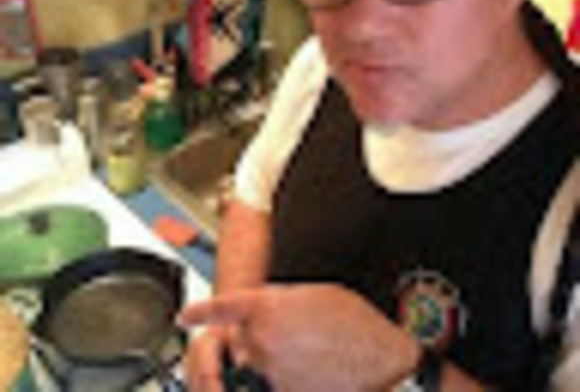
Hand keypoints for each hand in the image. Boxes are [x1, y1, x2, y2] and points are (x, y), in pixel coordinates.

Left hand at [180, 283, 420, 391]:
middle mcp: (263, 341)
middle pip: (241, 342)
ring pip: (257, 367)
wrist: (379, 355)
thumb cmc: (352, 321)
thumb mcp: (312, 295)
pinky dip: (286, 378)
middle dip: (256, 338)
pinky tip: (313, 367)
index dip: (201, 311)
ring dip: (271, 360)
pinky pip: (275, 384)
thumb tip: (267, 316)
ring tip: (307, 351)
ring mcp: (272, 372)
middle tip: (291, 332)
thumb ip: (278, 304)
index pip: (223, 308)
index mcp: (268, 308)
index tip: (186, 315)